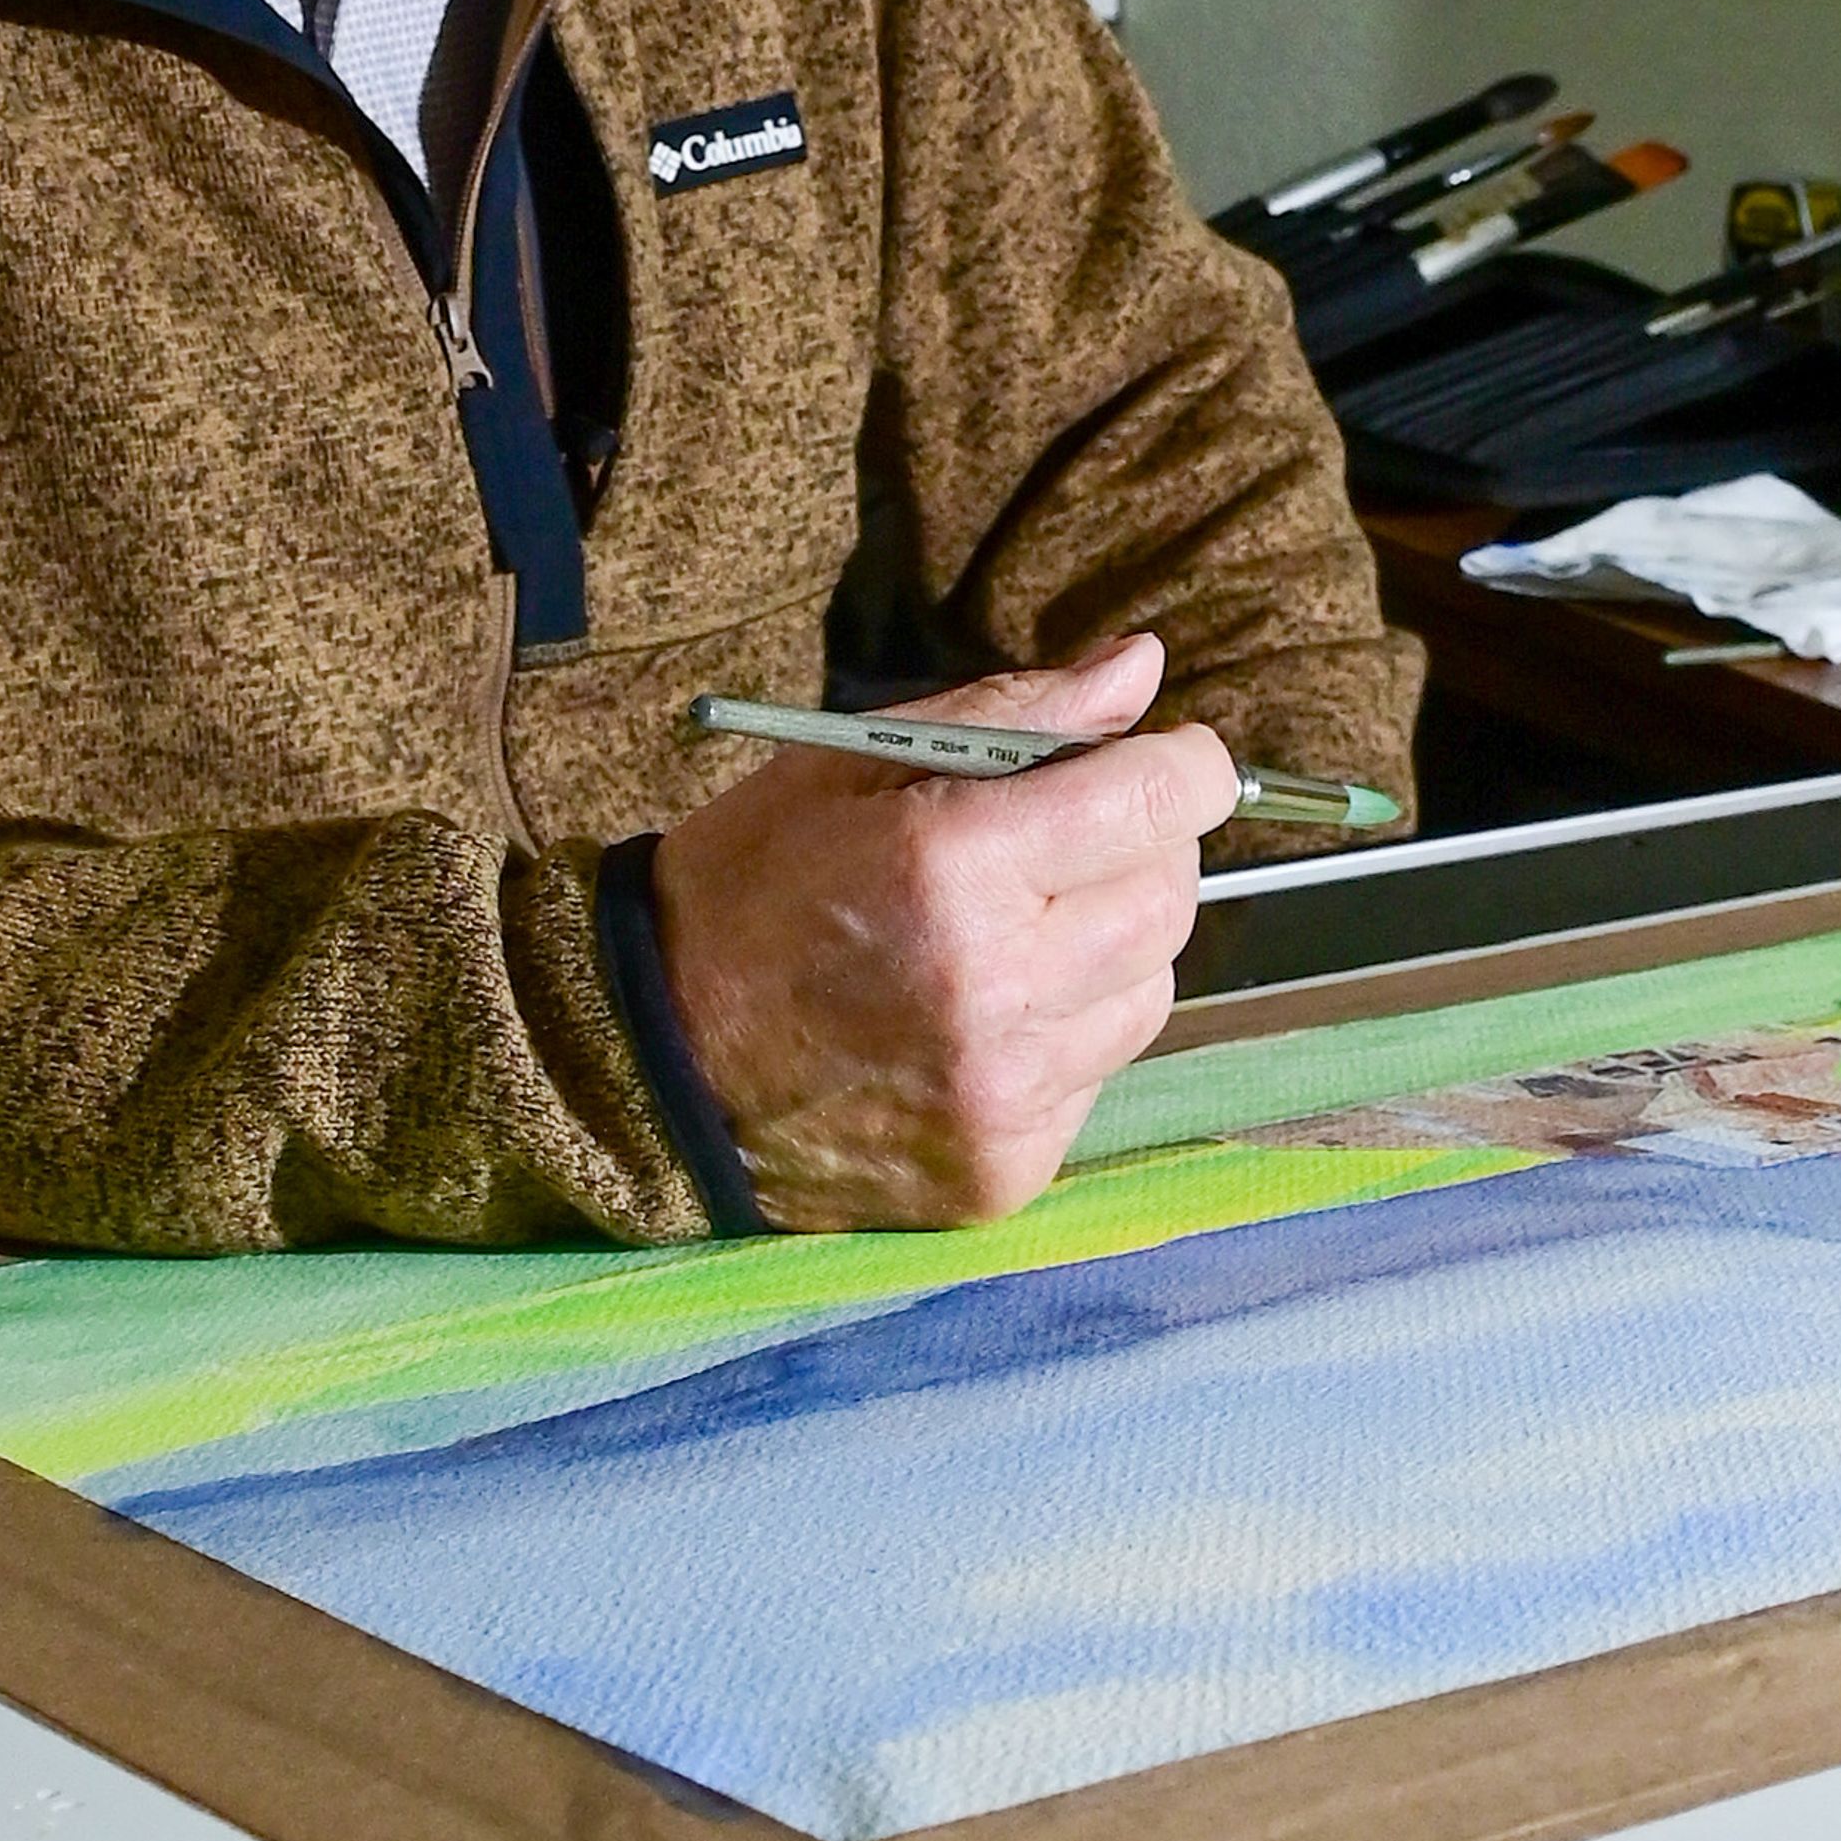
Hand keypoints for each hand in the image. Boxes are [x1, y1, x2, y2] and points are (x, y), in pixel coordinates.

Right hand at [649, 633, 1233, 1231]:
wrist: (657, 1063)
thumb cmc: (753, 887)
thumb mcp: (858, 761)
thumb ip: (1015, 713)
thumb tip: (1140, 672)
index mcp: (951, 865)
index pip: (1155, 803)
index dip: (1184, 765)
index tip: (1166, 758)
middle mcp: (992, 988)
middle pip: (1171, 899)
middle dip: (1146, 850)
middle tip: (1074, 838)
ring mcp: (1002, 1093)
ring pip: (1149, 991)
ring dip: (1111, 945)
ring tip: (1019, 929)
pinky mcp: (1003, 1169)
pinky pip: (1096, 1077)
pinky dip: (1065, 1033)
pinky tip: (985, 1014)